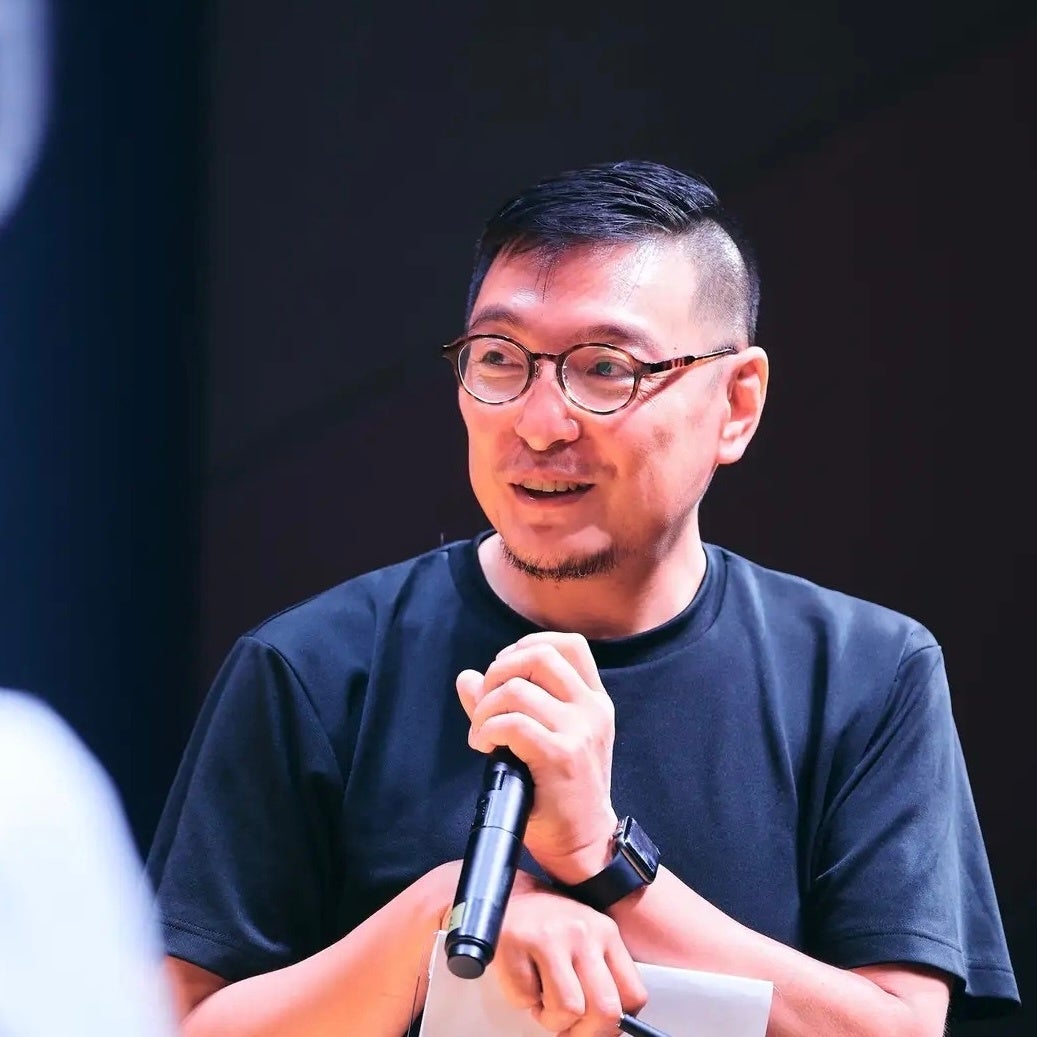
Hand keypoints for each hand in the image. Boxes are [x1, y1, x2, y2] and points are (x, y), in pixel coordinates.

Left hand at [456, 631, 617, 881]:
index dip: (528, 646)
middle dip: (499, 671)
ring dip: (486, 707)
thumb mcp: (543, 739)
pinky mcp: (562, 756)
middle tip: (485, 701)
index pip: (569, 644)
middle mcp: (592, 709)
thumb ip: (506, 705)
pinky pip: (512, 724)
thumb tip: (466, 677)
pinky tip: (483, 746)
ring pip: (518, 689)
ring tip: (481, 732)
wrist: (585, 843)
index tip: (504, 671)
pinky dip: (487, 729)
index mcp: (593, 700)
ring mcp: (580, 731)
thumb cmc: (559, 793)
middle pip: (540, 655)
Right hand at [491, 871, 646, 1035]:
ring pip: (568, 1010)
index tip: (597, 1029)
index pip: (634, 995)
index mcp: (606, 932)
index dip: (616, 1025)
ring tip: (541, 999)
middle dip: (585, 1032)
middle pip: (606, 1009)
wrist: (508, 896)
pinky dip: (522, 1001)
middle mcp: (583, 932)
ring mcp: (550, 936)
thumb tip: (610, 1027)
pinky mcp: (517, 942)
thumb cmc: (548, 926)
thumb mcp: (587, 941)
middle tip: (568, 1028)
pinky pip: (526, 1000)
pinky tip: (523, 979)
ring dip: (551, 1019)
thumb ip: (603, 977)